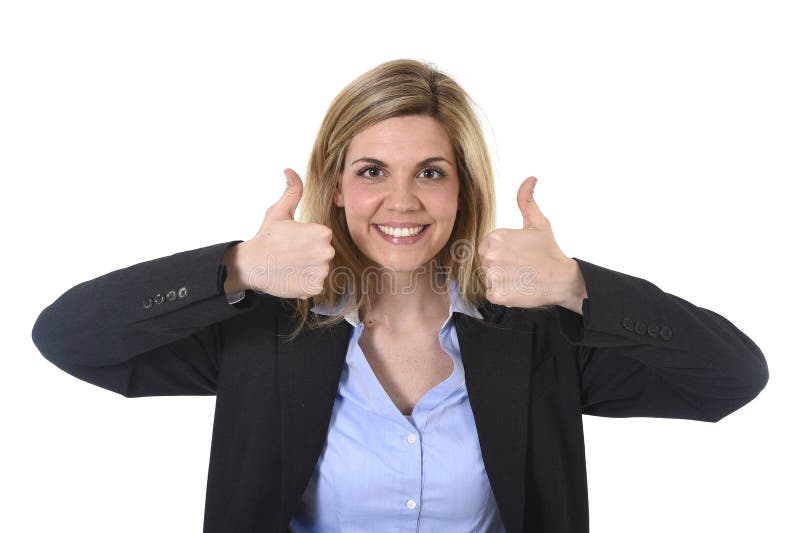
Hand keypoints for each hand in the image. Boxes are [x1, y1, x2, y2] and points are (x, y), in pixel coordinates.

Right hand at [236, 168, 335, 298]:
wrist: (252, 265)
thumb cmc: (266, 237)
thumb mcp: (279, 211)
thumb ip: (292, 191)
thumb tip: (290, 171)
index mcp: (322, 233)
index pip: (322, 236)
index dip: (307, 238)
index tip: (293, 241)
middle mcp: (326, 252)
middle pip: (323, 252)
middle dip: (310, 253)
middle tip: (290, 253)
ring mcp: (321, 272)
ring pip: (320, 268)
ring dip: (308, 268)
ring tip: (291, 265)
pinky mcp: (315, 287)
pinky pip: (315, 283)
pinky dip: (305, 282)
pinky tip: (292, 275)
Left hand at [477, 176, 584, 308]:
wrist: (562, 278)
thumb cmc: (549, 251)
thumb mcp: (538, 222)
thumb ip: (527, 200)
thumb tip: (530, 179)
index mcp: (496, 237)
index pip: (487, 247)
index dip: (502, 253)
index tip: (517, 256)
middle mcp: (491, 255)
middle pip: (486, 263)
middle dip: (500, 266)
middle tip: (520, 267)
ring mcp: (493, 275)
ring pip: (488, 279)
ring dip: (502, 280)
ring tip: (521, 277)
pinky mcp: (497, 294)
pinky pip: (491, 294)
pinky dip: (503, 294)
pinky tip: (518, 287)